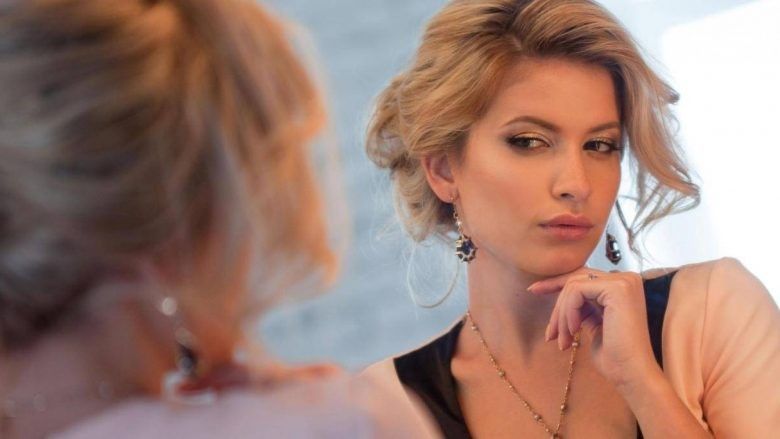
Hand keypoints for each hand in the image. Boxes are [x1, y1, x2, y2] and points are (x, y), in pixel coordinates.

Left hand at [528, 268, 658, 388]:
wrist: (632, 375)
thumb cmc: (614, 358)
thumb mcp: (594, 325)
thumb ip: (584, 309)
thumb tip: (562, 302)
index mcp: (622, 287)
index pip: (582, 278)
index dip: (555, 283)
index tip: (533, 291)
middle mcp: (626, 279)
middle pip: (575, 279)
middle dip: (555, 303)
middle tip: (548, 333)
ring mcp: (623, 281)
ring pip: (572, 287)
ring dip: (561, 316)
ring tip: (562, 341)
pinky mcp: (617, 288)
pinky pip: (576, 292)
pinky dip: (568, 312)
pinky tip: (573, 332)